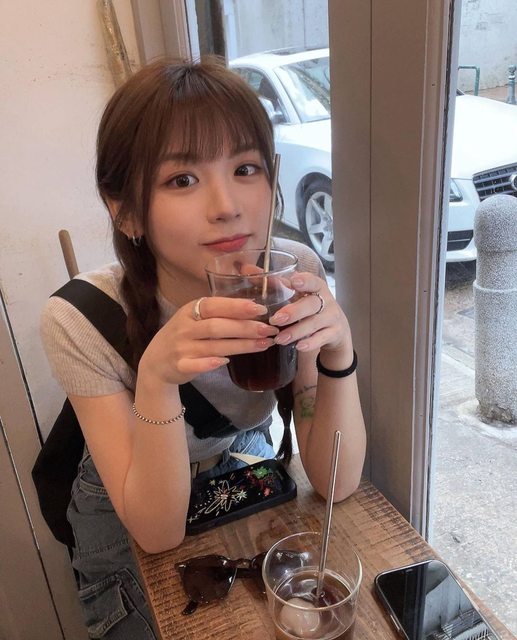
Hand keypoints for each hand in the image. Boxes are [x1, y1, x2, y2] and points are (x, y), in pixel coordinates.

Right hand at [138, 297, 278, 384]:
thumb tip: (253, 308)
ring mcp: (181, 348)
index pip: (214, 305)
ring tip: (264, 344)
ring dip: (241, 346)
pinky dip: (211, 363)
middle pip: (217, 326)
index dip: (237, 307)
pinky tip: (227, 362)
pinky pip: (196, 365)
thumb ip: (217, 313)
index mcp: (190, 311)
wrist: (155, 362)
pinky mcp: (179, 366)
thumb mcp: (194, 319)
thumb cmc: (183, 337)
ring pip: (213, 346)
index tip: (260, 309)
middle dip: (245, 328)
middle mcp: (185, 327)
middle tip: (269, 330)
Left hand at [269, 272, 351, 353]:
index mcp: (318, 288)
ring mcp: (332, 318)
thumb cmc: (313, 309)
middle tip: (275, 319)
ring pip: (314, 323)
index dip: (305, 281)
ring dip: (295, 331)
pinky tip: (298, 346)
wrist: (337, 328)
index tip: (294, 282)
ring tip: (279, 338)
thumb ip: (286, 290)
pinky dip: (310, 343)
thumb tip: (264, 281)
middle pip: (311, 304)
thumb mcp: (303, 298)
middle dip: (293, 312)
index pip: (313, 281)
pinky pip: (322, 338)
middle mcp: (327, 301)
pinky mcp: (335, 333)